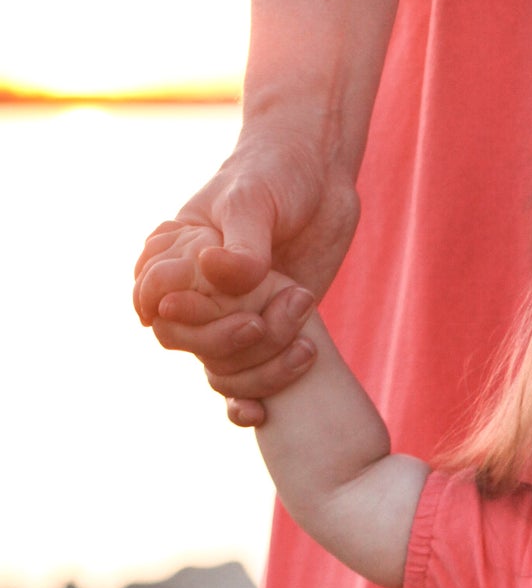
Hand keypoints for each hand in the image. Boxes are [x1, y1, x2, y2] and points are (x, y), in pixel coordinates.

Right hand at [133, 127, 358, 424]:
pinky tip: (261, 412)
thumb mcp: (256, 200)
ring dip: (259, 366)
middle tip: (268, 316)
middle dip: (226, 339)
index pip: (153, 299)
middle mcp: (197, 292)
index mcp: (175, 255)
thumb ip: (240, 242)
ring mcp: (229, 318)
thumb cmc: (277, 174)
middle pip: (186, 341)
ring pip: (220, 368)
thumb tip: (213, 271)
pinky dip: (248, 402)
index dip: (175, 312)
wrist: (321, 179)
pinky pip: (244, 383)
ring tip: (305, 338)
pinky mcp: (265, 338)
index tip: (201, 305)